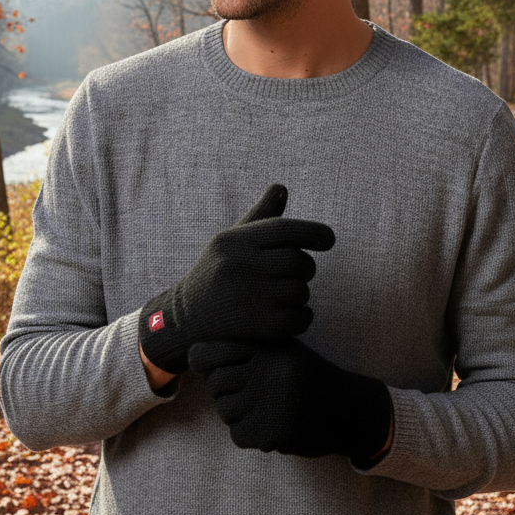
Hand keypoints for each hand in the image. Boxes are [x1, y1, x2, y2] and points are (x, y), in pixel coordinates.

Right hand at [138, 184, 334, 374]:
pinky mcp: (256, 327)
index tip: (329, 239)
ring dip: (301, 295)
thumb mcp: (230, 241)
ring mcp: (246, 298)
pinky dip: (303, 318)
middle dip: (305, 268)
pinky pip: (299, 318)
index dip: (313, 232)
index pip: (284, 230)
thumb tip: (281, 187)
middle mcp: (238, 266)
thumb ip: (260, 217)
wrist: (184, 321)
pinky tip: (292, 316)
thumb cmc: (217, 273)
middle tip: (296, 275)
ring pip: (300, 290)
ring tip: (287, 296)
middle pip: (298, 261)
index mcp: (233, 241)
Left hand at [189, 339, 392, 463]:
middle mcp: (269, 371)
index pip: (211, 351)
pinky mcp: (274, 432)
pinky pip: (239, 435)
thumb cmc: (304, 376)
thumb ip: (245, 348)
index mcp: (268, 347)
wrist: (347, 409)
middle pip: (215, 384)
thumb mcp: (281, 350)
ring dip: (239, 413)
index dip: (202, 359)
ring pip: (225, 411)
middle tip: (250, 391)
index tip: (204, 363)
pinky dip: (251, 434)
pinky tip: (274, 424)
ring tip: (267, 407)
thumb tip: (193, 354)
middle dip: (225, 391)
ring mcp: (272, 402)